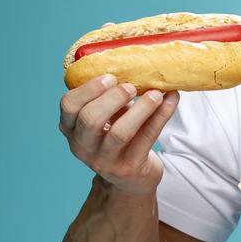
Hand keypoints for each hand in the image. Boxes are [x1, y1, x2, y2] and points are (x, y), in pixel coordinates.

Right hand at [59, 73, 179, 195]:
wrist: (132, 177)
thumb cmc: (118, 134)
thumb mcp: (108, 116)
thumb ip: (112, 95)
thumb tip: (138, 64)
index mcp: (71, 128)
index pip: (68, 106)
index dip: (88, 90)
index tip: (110, 77)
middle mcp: (82, 146)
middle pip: (89, 120)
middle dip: (112, 98)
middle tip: (131, 87)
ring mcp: (104, 161)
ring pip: (119, 133)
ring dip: (141, 109)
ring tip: (156, 93)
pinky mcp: (129, 168)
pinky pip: (146, 138)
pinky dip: (161, 116)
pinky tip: (172, 99)